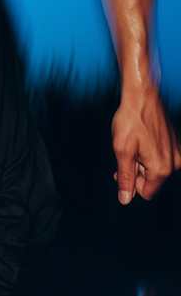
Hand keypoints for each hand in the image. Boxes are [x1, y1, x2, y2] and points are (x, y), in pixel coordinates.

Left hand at [111, 84, 180, 202]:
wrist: (142, 96)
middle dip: (137, 172)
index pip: (147, 192)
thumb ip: (125, 177)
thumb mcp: (122, 151)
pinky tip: (142, 140)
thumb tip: (125, 199)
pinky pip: (163, 158)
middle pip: (153, 181)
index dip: (131, 184)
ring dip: (143, 162)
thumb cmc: (131, 120)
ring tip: (133, 145)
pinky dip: (151, 154)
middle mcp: (174, 163)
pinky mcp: (176, 144)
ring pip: (157, 169)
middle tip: (125, 156)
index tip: (121, 169)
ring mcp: (177, 152)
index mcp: (161, 168)